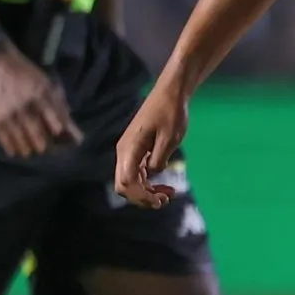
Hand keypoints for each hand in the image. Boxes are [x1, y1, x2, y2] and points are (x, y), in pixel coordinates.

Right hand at [0, 49, 80, 158]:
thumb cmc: (23, 72)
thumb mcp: (44, 81)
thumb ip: (57, 100)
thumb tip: (67, 122)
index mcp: (40, 92)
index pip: (53, 114)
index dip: (58, 127)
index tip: (59, 135)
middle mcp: (26, 104)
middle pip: (36, 130)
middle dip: (42, 143)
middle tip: (44, 149)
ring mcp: (9, 111)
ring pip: (20, 136)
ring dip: (26, 147)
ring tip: (29, 152)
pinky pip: (3, 136)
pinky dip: (9, 146)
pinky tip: (13, 151)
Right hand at [113, 81, 190, 208]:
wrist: (170, 94)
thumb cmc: (171, 113)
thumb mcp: (170, 138)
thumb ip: (159, 159)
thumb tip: (154, 173)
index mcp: (130, 148)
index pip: (127, 182)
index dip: (141, 196)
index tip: (161, 200)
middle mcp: (124, 152)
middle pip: (123, 185)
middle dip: (142, 198)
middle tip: (165, 200)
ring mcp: (128, 151)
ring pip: (129, 181)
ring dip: (146, 192)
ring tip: (168, 195)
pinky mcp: (136, 151)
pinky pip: (136, 173)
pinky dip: (148, 183)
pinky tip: (163, 186)